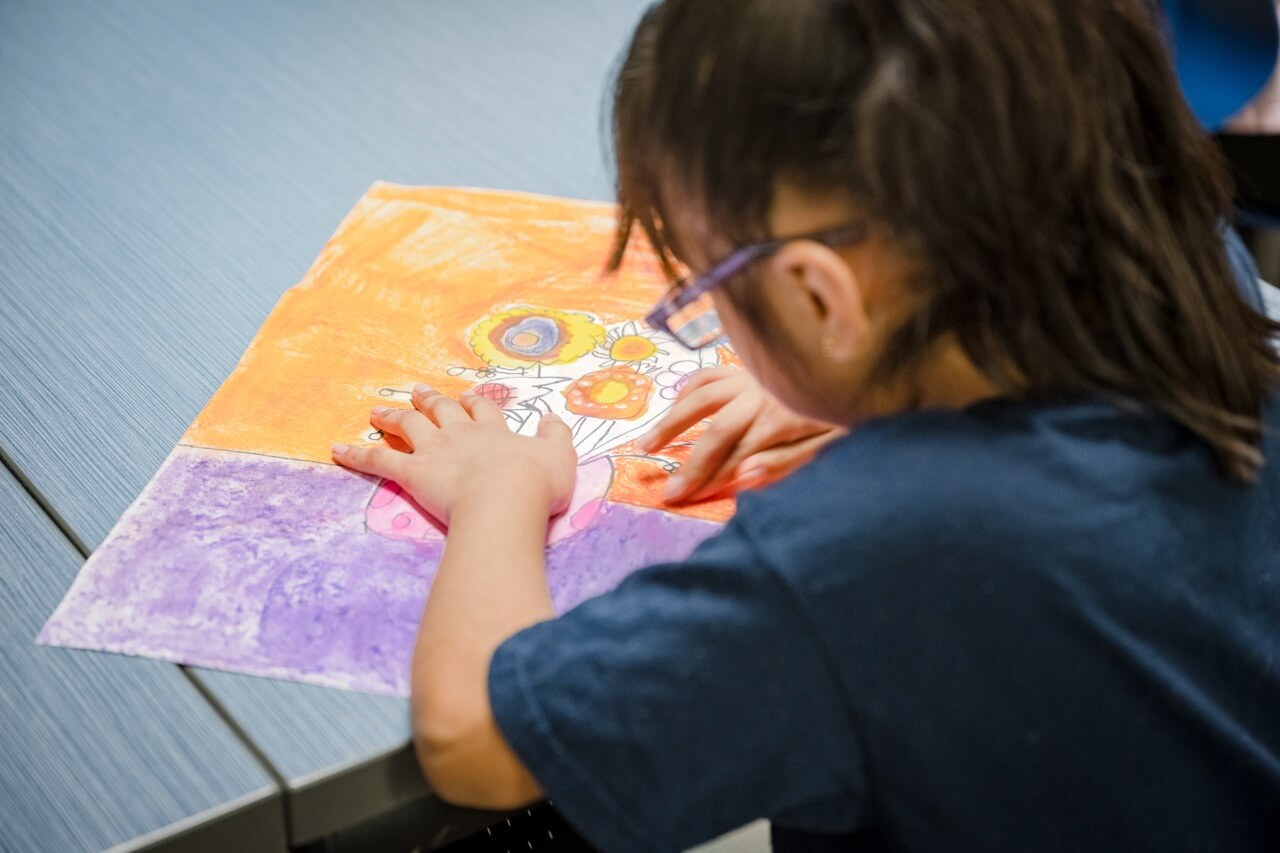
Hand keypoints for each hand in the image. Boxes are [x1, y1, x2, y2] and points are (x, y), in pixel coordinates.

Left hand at [331, 386, 577, 524]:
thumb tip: (552, 418)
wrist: (506, 499)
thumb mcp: (560, 457)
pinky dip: (357, 453)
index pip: (481, 409)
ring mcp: (434, 450)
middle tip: (417, 391)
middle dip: (428, 399)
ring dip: (392, 416)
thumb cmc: (536, 484)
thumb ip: (556, 436)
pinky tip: (337, 450)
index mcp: (494, 430)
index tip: (466, 396)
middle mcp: (461, 434)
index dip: (473, 402)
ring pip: (408, 425)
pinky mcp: (412, 471)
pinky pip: (378, 459)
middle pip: (440, 409)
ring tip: (377, 410)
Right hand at [638, 367, 845, 502]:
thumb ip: (788, 460)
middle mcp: (759, 395)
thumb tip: (743, 476)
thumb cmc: (857, 407)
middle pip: (714, 431)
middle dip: (689, 464)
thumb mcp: (834, 442)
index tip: (683, 500)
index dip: (709, 479)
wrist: (867, 359)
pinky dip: (691, 386)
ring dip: (672, 422)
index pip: (735, 455)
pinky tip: (676, 400)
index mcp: (781, 418)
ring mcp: (752, 376)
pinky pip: (712, 372)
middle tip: (666, 491)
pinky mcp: (752, 364)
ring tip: (646, 445)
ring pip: (702, 397)